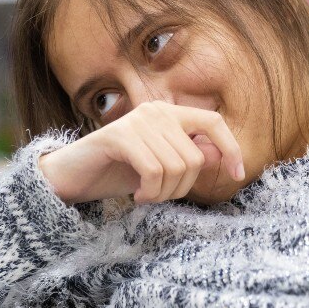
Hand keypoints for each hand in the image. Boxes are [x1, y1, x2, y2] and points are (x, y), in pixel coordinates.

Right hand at [38, 102, 245, 204]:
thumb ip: (189, 157)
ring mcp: (136, 121)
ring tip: (147, 197)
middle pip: (194, 157)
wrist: (70, 177)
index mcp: (168, 113)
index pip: (213, 122)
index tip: (237, 175)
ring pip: (176, 167)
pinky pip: (154, 170)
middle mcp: (155, 110)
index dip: (231, 148)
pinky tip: (138, 196)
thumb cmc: (116, 173)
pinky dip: (150, 191)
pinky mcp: (119, 136)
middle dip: (181, 188)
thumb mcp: (160, 168)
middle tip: (159, 197)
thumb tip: (220, 153)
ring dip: (164, 193)